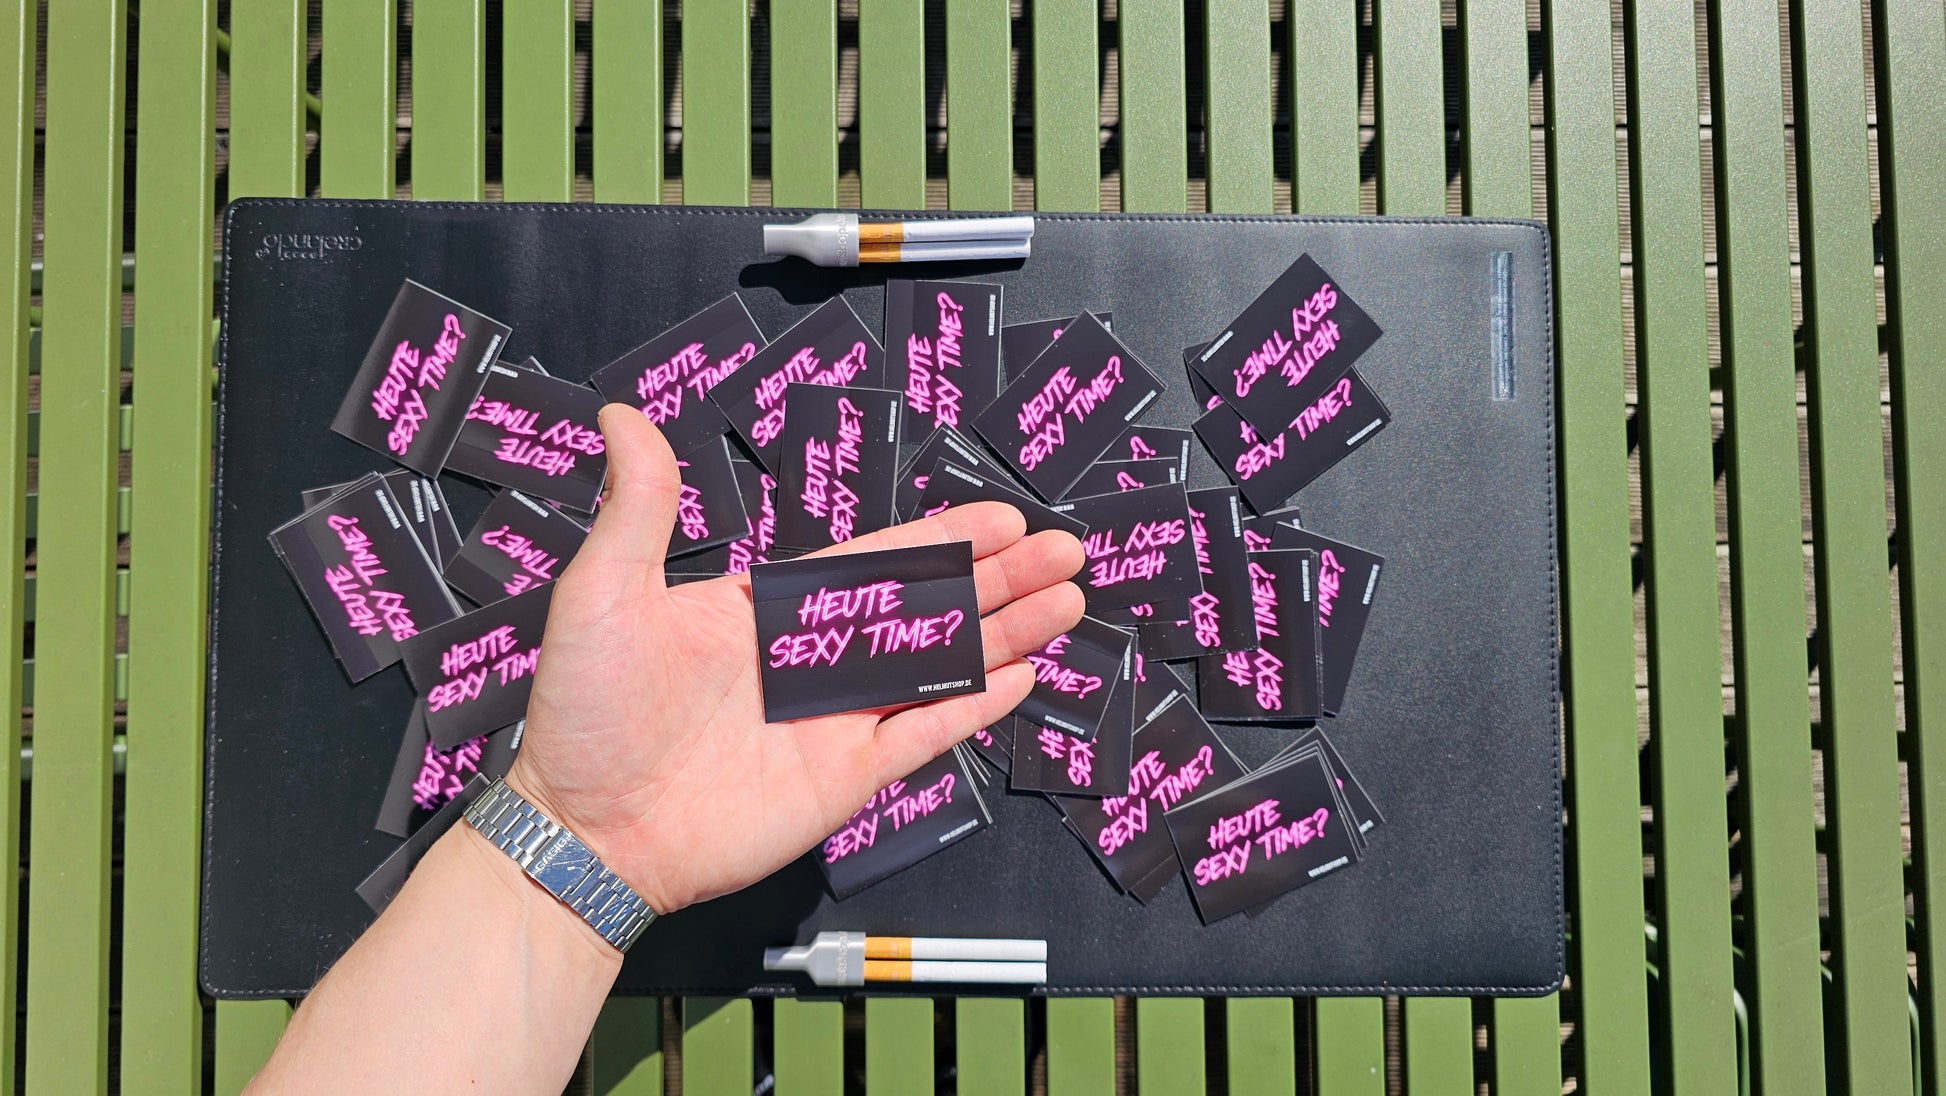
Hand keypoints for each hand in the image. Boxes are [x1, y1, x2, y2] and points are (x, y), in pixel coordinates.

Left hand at [504, 406, 1085, 914]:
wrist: (583, 830)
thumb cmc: (586, 711)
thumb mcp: (606, 591)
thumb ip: (639, 507)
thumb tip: (620, 416)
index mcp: (770, 608)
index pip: (878, 562)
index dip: (944, 539)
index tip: (1004, 517)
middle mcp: (813, 658)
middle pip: (929, 606)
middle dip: (999, 578)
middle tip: (1067, 551)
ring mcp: (835, 719)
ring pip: (940, 666)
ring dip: (1005, 633)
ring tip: (1068, 602)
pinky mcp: (844, 778)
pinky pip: (923, 736)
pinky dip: (972, 708)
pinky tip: (1020, 676)